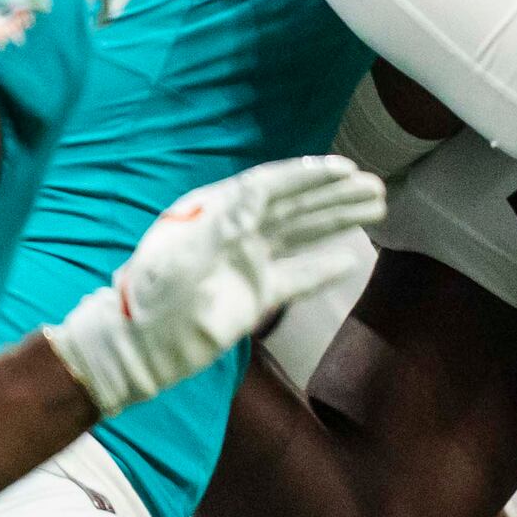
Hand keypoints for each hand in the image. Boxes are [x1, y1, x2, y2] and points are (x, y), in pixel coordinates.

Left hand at [44, 155, 389, 416]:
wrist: (140, 348)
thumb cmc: (154, 297)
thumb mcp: (183, 254)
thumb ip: (224, 221)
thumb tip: (261, 192)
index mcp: (215, 213)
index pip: (270, 186)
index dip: (308, 176)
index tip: (344, 168)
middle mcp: (236, 232)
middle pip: (294, 206)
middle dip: (333, 194)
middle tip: (374, 186)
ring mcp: (249, 263)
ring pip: (302, 235)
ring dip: (337, 220)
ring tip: (376, 208)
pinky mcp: (258, 296)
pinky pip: (299, 276)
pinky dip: (324, 267)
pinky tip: (351, 258)